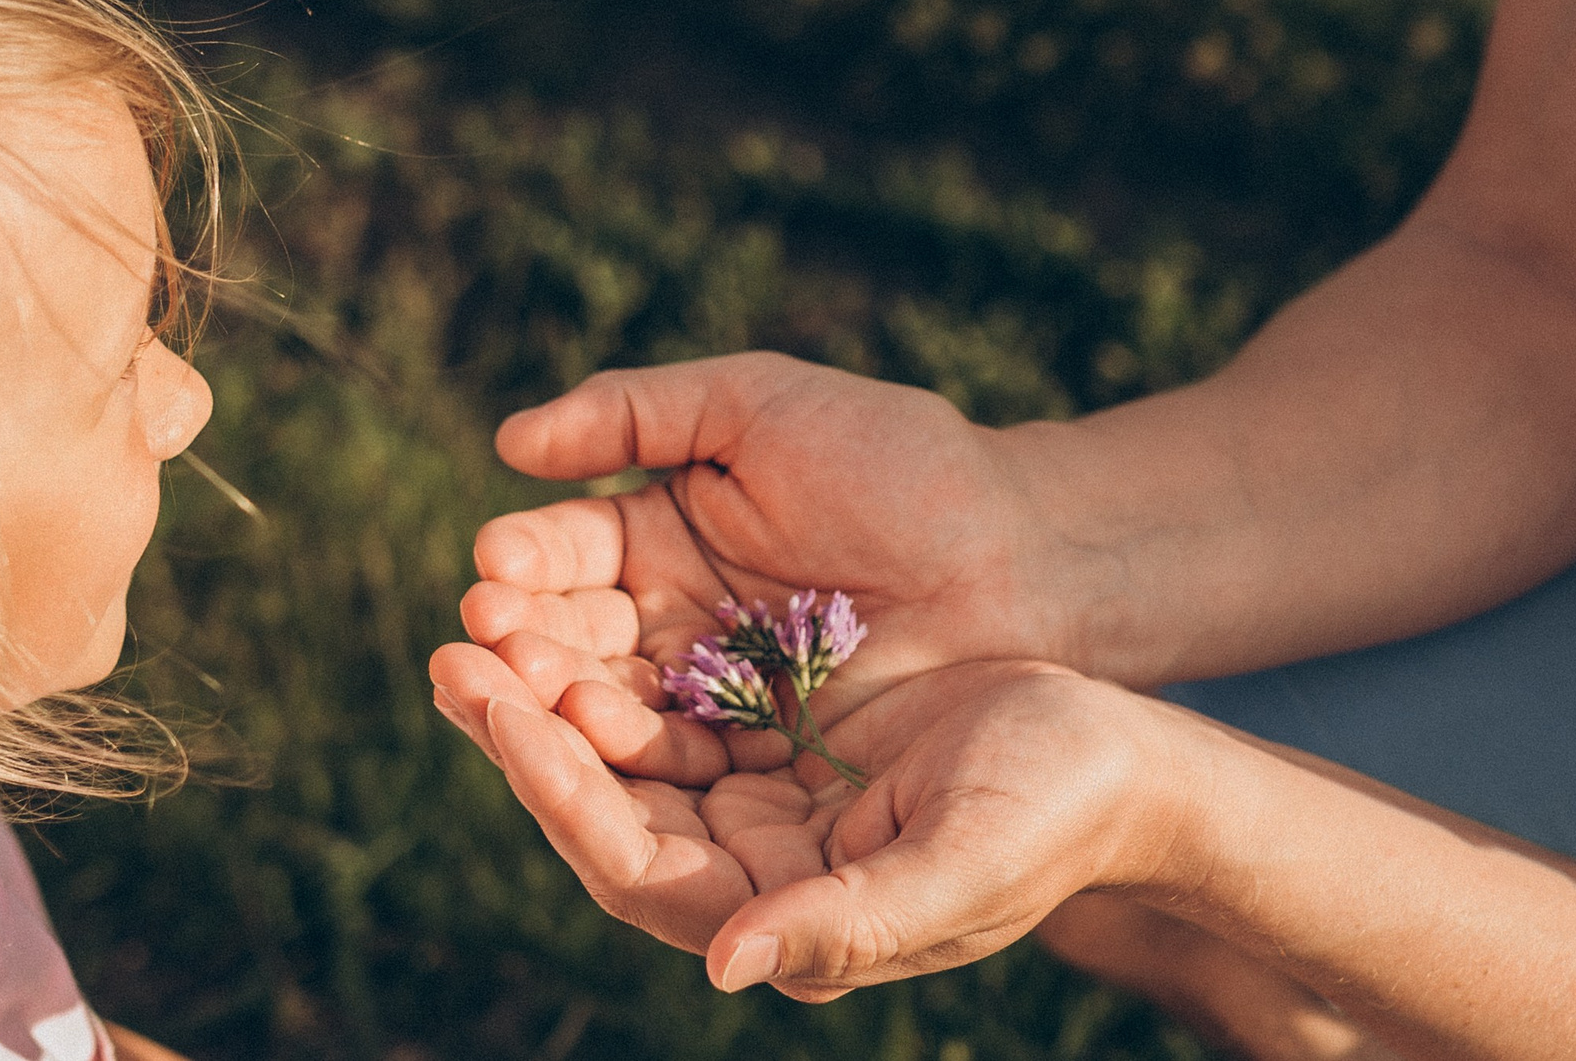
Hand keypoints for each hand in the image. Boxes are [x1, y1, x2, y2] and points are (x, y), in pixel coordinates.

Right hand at [447, 354, 1076, 778]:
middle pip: (570, 642)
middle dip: (519, 643)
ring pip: (608, 712)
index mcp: (661, 536)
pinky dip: (623, 761)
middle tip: (477, 645)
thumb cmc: (900, 461)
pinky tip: (585, 741)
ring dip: (552, 707)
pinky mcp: (757, 770)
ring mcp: (712, 703)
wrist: (1023, 552)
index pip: (567, 555)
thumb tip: (508, 439)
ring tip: (512, 693)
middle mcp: (671, 626)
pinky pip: (675, 772)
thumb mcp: (761, 406)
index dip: (526, 564)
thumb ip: (637, 411)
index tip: (496, 567)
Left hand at [478, 657, 1193, 999]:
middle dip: (525, 734)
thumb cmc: (1057, 812)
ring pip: (627, 758)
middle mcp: (755, 878)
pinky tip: (572, 606)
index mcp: (785, 921)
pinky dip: (617, 663)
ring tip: (482, 618)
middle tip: (453, 649)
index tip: (500, 707)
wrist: (1121, 762)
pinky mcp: (779, 747)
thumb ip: (853, 921)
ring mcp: (763, 811)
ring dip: (554, 694)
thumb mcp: (964, 865)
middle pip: (605, 812)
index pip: (637, 866)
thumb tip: (729, 969)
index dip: (560, 792)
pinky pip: (672, 709)